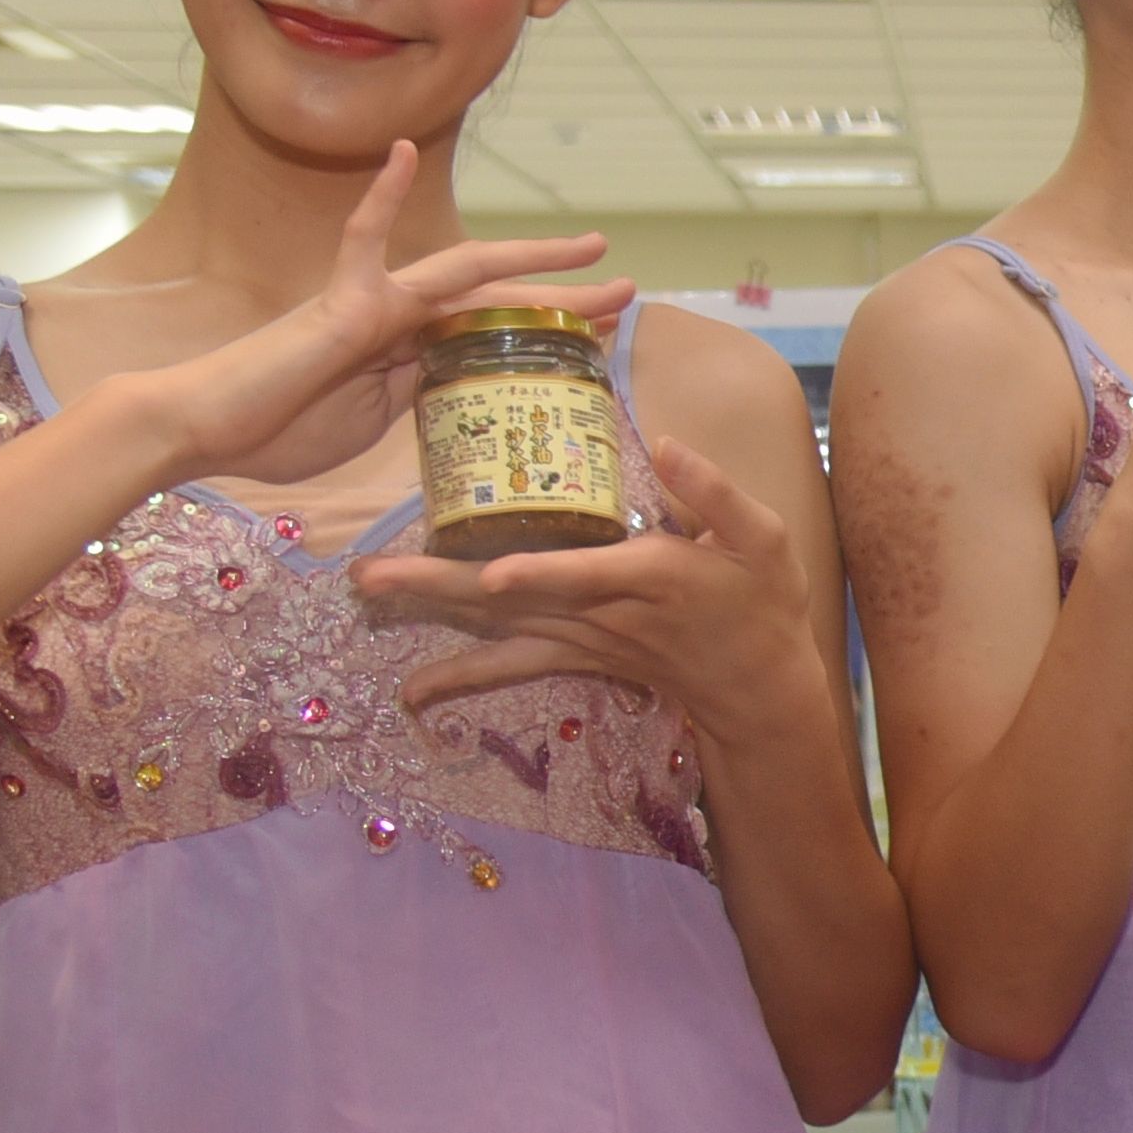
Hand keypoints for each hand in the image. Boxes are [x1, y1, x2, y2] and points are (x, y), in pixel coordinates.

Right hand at [134, 148, 618, 492]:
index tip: (603, 331)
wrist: (202, 427)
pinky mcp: (339, 306)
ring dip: (530, 261)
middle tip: (628, 291)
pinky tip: (399, 154)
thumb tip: (457, 389)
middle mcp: (396, 317)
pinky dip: (379, 198)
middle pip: (496, 298)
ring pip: (463, 272)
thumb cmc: (273, 430)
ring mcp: (369, 304)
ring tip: (592, 248)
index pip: (492, 332)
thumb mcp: (367, 424)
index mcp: (405, 349)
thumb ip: (412, 395)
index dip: (549, 330)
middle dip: (564, 296)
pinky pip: (361, 243)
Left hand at [350, 426, 833, 748]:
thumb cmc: (762, 601)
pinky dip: (462, 675)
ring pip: (499, 625)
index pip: (588, 574)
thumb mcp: (765, 539)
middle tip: (370, 573)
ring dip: (430, 611)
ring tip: (366, 591)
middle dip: (438, 585)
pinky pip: (512, 665)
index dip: (541, 574)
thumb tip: (668, 442)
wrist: (758, 686)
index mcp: (654, 576)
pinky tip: (412, 690)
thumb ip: (719, 492)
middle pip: (513, 598)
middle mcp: (606, 613)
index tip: (493, 573)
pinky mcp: (577, 654)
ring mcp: (585, 638)